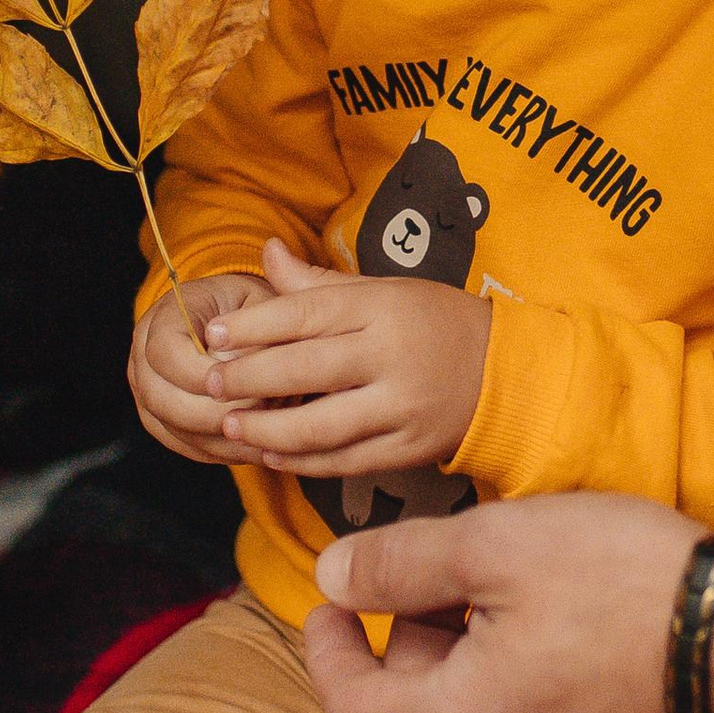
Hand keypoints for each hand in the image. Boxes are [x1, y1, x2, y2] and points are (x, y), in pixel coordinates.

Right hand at [128, 267, 270, 464]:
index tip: (247, 383)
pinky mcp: (163, 421)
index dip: (202, 375)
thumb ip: (254, 330)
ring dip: (221, 436)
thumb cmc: (254, 308)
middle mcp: (143, 356)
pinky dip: (222, 451)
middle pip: (160, 398)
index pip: (165, 353)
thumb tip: (247, 372)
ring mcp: (148, 393)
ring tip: (265, 434)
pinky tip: (257, 447)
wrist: (243, 324)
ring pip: (174, 428)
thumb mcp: (260, 303)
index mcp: (163, 317)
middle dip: (213, 413)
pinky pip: (187, 445)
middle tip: (260, 415)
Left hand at [200, 236, 491, 477]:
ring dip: (269, 430)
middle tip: (210, 385)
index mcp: (382, 308)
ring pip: (322, 426)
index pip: (306, 315)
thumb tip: (266, 250)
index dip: (253, 327)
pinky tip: (272, 455)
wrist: (504, 373)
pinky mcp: (408, 448)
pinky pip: (346, 462)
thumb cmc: (432, 322)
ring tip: (230, 427)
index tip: (213, 336)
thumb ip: (318, 283)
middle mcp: (391, 356)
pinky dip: (304, 462)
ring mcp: (402, 407)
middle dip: (249, 380)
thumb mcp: (382, 290)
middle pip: (306, 371)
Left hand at [305, 493, 702, 712]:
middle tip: (439, 569)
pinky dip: (515, 681)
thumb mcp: (499, 546)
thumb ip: (400, 564)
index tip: (327, 603)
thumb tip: (331, 577)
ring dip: (466, 658)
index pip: (350, 710)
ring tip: (506, 585)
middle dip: (409, 640)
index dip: (326, 652)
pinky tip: (558, 622)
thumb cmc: (629, 586)